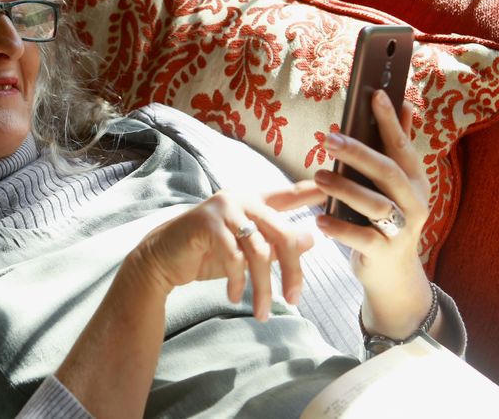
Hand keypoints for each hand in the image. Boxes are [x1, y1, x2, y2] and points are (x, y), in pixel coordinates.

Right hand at [125, 182, 325, 320]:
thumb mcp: (248, 251)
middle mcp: (242, 199)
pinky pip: (233, 257)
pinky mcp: (206, 223)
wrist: (164, 260)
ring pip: (259, 251)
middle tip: (295, 299)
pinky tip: (234, 296)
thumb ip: (277, 244)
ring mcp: (224, 209)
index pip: (289, 194)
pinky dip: (237, 281)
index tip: (333, 185)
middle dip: (293, 271)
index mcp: (255, 201)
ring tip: (262, 312)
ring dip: (263, 287)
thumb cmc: (208, 254)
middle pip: (282, 233)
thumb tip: (312, 238)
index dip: (312, 190)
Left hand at [312, 89, 435, 338]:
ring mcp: (403, 229)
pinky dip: (340, 228)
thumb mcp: (397, 185)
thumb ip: (398, 147)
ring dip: (345, 188)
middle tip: (329, 138)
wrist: (394, 274)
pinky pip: (362, 238)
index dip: (390, 121)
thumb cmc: (388, 220)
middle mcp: (415, 202)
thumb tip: (405, 105)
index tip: (376, 95)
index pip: (402, 146)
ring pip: (376, 204)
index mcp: (415, 180)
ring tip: (319, 176)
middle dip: (359, 152)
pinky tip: (319, 219)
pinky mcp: (386, 252)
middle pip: (388, 171)